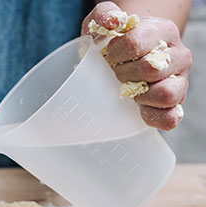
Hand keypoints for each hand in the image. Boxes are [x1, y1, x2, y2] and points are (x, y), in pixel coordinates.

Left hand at [82, 1, 191, 129]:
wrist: (118, 63)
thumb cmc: (110, 44)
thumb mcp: (100, 24)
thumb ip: (104, 14)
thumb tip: (114, 22)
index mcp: (162, 31)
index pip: (135, 43)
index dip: (115, 53)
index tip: (109, 56)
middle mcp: (178, 55)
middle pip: (151, 69)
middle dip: (124, 74)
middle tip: (116, 74)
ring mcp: (180, 81)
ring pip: (166, 93)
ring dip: (140, 95)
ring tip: (129, 90)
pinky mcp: (176, 105)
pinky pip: (170, 118)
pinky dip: (152, 116)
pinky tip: (138, 108)